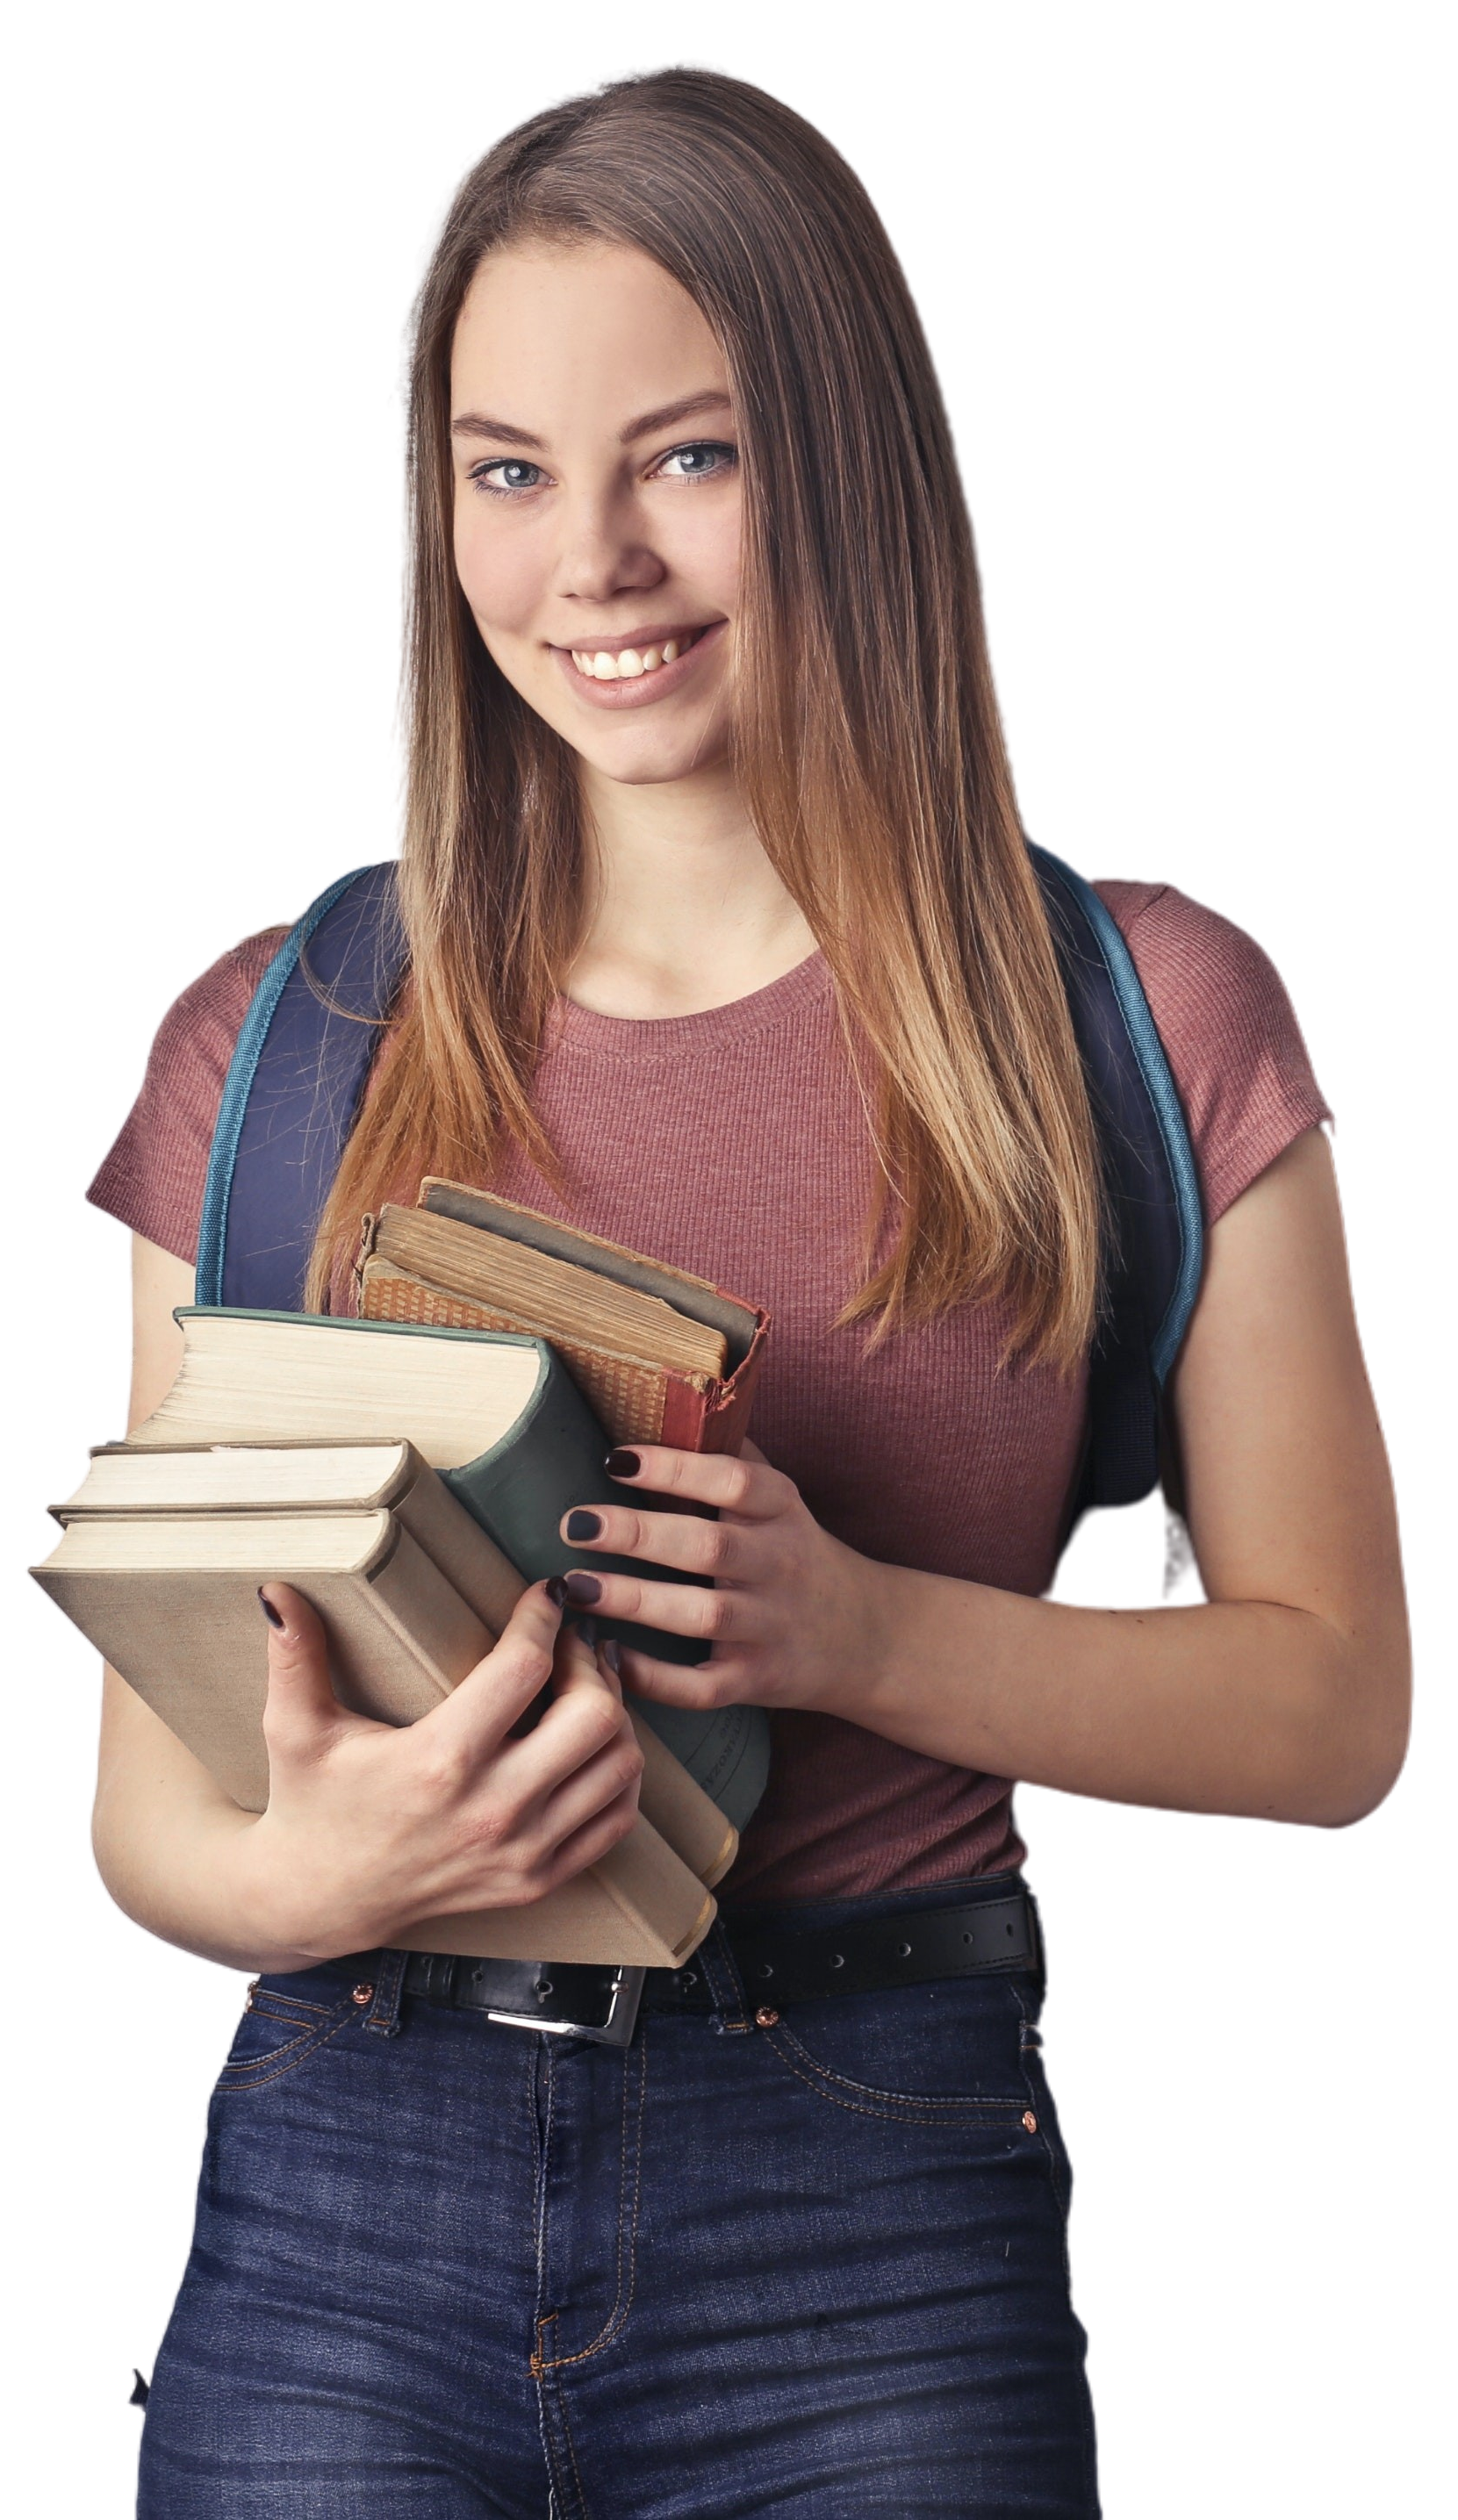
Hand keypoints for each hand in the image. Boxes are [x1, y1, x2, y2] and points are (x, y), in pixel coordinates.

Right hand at [237, 1583, 644, 1960]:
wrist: (317, 1902)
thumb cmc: (310, 1804)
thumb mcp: (295, 1729)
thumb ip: (294, 1655)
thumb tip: (277, 1590)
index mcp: (439, 1761)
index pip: (525, 1668)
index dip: (544, 1617)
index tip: (546, 1592)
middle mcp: (492, 1809)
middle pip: (594, 1716)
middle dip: (591, 1662)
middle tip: (572, 1639)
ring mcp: (522, 1852)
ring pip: (618, 1766)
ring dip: (616, 1713)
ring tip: (589, 1681)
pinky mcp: (537, 1880)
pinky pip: (616, 1819)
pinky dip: (619, 1774)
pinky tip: (595, 1742)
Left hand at [556, 1438, 897, 1716]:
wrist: (865, 1637)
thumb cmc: (797, 1555)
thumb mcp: (782, 1501)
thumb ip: (733, 1460)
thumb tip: (671, 1406)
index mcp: (782, 1511)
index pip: (733, 1480)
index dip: (675, 1468)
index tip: (614, 1460)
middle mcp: (780, 1565)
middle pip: (709, 1546)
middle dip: (637, 1533)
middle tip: (575, 1523)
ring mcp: (770, 1627)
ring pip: (701, 1614)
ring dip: (634, 1600)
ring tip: (574, 1586)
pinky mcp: (759, 1680)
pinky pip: (703, 1685)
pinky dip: (656, 1677)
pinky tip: (610, 1655)